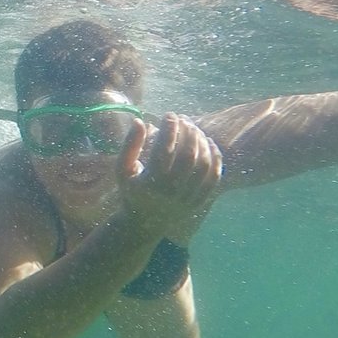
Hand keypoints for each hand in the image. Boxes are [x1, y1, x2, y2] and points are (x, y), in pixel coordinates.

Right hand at [117, 113, 221, 235]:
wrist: (144, 223)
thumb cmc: (132, 190)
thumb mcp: (122, 170)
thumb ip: (129, 145)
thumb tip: (140, 121)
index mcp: (150, 183)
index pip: (164, 149)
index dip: (169, 128)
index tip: (169, 114)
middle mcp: (170, 192)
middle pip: (187, 156)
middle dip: (188, 133)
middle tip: (185, 120)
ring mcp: (187, 198)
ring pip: (203, 165)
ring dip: (202, 143)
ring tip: (195, 130)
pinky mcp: (198, 202)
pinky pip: (213, 178)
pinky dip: (215, 158)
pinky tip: (210, 144)